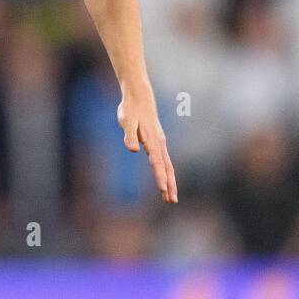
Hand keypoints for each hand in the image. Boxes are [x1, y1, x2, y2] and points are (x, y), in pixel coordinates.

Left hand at [117, 87, 177, 203]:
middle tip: (172, 201)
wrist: (139, 97)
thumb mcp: (126, 121)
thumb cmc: (131, 109)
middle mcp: (160, 143)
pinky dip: (167, 173)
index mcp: (152, 140)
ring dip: (170, 182)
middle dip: (170, 185)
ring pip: (168, 166)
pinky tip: (167, 182)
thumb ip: (129, 136)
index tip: (163, 190)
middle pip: (167, 168)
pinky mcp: (158, 142)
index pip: (157, 163)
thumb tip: (132, 149)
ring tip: (170, 198)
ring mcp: (161, 143)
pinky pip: (165, 161)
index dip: (160, 177)